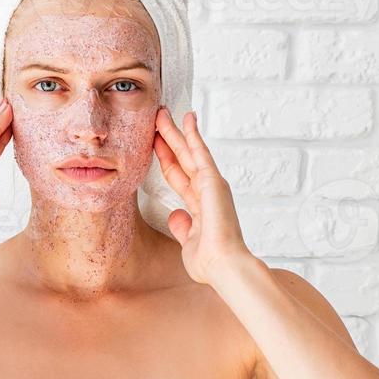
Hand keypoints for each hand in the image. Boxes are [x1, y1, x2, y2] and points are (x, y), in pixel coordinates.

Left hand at [153, 108, 254, 286]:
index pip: (177, 176)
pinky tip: (187, 119)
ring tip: (162, 113)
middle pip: (181, 158)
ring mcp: (211, 184)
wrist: (223, 266)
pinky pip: (200, 152)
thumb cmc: (210, 262)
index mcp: (200, 205)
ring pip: (188, 151)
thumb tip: (177, 215)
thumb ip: (182, 226)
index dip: (165, 158)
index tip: (154, 144)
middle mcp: (207, 191)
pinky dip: (194, 134)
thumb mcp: (189, 242)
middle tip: (156, 119)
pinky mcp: (214, 181)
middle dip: (168, 139)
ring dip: (175, 131)